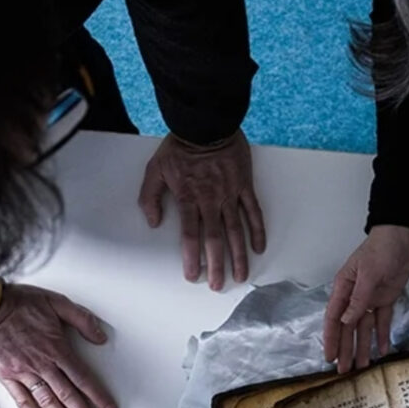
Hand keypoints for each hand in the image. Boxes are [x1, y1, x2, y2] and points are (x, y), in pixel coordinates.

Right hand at [0, 283, 115, 407]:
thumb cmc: (19, 303)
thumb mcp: (57, 302)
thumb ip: (82, 319)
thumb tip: (100, 337)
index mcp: (56, 348)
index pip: (83, 378)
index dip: (98, 396)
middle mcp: (42, 364)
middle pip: (69, 396)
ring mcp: (23, 372)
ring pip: (48, 402)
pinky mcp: (7, 376)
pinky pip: (22, 400)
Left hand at [138, 130, 265, 290]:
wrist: (206, 122)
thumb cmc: (180, 146)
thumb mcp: (155, 169)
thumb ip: (150, 197)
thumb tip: (153, 222)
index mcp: (188, 198)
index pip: (190, 236)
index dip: (191, 258)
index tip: (193, 276)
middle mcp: (211, 200)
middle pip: (215, 239)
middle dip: (217, 265)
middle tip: (218, 285)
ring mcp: (230, 194)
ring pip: (236, 230)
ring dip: (239, 255)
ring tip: (241, 275)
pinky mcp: (245, 186)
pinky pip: (253, 211)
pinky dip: (257, 230)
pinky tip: (258, 247)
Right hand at [323, 226, 408, 372]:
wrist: (401, 237)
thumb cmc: (380, 250)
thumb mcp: (368, 274)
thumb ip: (358, 299)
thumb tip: (345, 322)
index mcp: (343, 289)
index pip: (333, 318)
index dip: (330, 339)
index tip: (329, 357)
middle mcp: (354, 297)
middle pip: (347, 328)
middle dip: (345, 349)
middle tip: (344, 372)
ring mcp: (370, 300)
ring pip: (363, 328)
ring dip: (362, 347)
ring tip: (363, 367)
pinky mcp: (386, 300)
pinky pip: (382, 321)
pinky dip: (382, 335)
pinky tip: (382, 351)